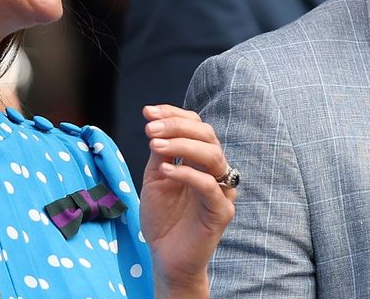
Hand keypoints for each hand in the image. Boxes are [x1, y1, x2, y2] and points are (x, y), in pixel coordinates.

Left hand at [138, 104, 236, 297]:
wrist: (166, 257)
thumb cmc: (162, 219)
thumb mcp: (155, 179)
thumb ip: (160, 154)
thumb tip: (156, 125)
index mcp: (201, 160)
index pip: (195, 126)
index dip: (173, 114)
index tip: (148, 112)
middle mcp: (215, 170)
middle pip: (207, 135)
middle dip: (177, 126)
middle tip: (150, 129)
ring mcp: (222, 190)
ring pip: (212, 155)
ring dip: (182, 145)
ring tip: (155, 145)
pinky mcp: (222, 211)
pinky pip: (209, 186)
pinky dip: (187, 174)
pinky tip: (167, 171)